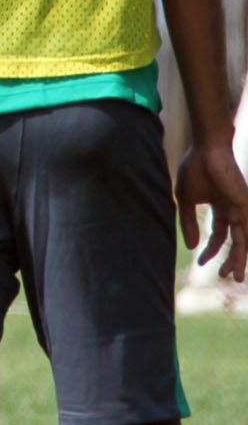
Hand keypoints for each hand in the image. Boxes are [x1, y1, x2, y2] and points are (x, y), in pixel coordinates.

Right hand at [177, 144, 247, 281]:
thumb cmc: (195, 169)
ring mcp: (242, 208)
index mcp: (220, 209)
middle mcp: (234, 211)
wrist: (207, 150)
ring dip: (241, 259)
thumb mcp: (186, 200)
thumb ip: (188, 223)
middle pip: (236, 241)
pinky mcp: (246, 205)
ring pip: (244, 240)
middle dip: (232, 260)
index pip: (218, 235)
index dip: (211, 250)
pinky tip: (247, 255)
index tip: (200, 263)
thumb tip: (191, 247)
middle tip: (227, 277)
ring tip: (236, 277)